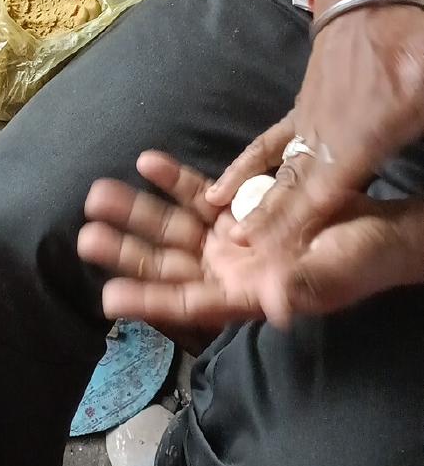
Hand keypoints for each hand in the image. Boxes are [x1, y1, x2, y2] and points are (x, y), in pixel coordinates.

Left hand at [78, 151, 423, 328]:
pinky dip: (172, 179)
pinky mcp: (237, 207)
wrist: (383, 230)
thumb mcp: (333, 274)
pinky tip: (145, 160)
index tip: (109, 297)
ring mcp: (229, 238)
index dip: (150, 301)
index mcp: (245, 296)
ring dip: (136, 211)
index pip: (189, 302)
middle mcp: (228, 270)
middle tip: (84, 237)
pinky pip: (197, 193)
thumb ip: (299, 288)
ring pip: (172, 227)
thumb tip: (272, 305)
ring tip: (96, 194)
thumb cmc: (362, 260)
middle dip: (126, 251)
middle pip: (167, 263)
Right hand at [207, 0, 423, 255]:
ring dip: (250, 207)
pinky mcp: (299, 115)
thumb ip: (416, 121)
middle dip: (264, 230)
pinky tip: (218, 196)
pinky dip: (242, 173)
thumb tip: (411, 130)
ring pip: (275, 174)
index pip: (320, 195)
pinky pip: (265, 149)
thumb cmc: (407, 49)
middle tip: (236, 265)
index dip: (294, 228)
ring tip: (223, 240)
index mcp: (358, 140)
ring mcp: (307, 125)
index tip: (268, 260)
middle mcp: (323, 139)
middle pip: (290, 192)